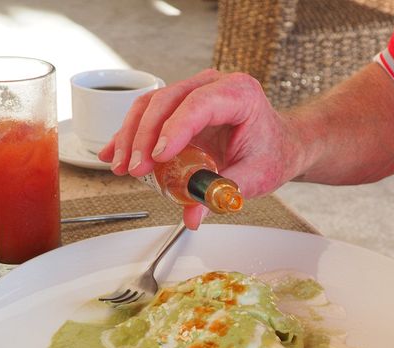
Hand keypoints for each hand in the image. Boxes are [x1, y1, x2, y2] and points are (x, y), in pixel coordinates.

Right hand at [98, 69, 301, 228]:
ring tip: (122, 167)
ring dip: (131, 136)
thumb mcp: (255, 177)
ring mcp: (193, 92)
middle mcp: (212, 84)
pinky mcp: (178, 106)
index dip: (174, 129)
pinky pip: (148, 114)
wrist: (279, 144)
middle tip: (135, 169)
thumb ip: (223, 193)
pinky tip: (114, 154)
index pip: (199, 104)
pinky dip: (130, 135)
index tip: (159, 156)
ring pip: (150, 105)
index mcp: (239, 93)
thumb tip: (192, 216)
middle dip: (144, 137)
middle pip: (166, 101)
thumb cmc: (271, 153)